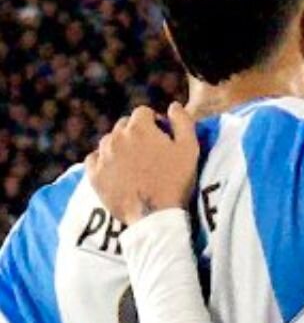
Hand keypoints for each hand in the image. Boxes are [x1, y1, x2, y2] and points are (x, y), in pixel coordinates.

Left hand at [86, 104, 197, 225]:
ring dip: (120, 147)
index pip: (143, 112)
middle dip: (136, 133)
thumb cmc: (176, 181)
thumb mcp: (190, 149)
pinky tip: (117, 172)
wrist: (155, 216)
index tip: (163, 138)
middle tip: (150, 154)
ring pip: (109, 141)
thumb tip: (173, 105)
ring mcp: (102, 156)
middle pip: (124, 125)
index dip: (155, 123)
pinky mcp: (94, 174)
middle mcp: (116, 137)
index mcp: (139, 128)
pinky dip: (104, 161)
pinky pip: (94, 159)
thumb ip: (183, 121)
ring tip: (134, 165)